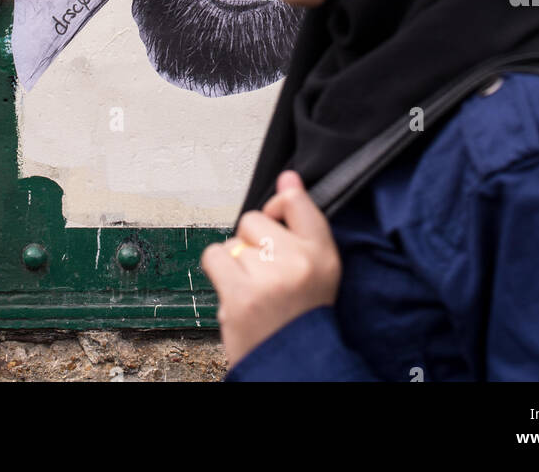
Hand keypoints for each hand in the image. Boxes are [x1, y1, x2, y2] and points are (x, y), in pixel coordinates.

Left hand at [200, 171, 341, 368]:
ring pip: (233, 242)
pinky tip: (235, 289)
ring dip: (237, 262)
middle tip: (267, 270)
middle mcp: (299, 262)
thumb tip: (287, 176)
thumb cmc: (303, 312)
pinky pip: (215, 256)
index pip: (296, 201)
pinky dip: (219, 270)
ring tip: (254, 286)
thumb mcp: (321, 267)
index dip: (279, 204)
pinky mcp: (241, 296)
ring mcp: (268, 279)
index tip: (277, 220)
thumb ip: (303, 218)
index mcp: (322, 253)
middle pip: (254, 220)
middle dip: (254, 241)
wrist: (293, 363)